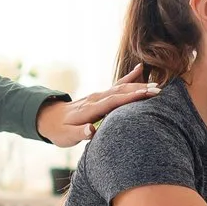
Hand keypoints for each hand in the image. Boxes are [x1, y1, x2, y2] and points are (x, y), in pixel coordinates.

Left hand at [37, 65, 160, 147]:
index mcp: (89, 109)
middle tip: (158, 90)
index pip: (113, 102)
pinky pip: (117, 85)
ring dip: (138, 85)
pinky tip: (141, 69)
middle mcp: (95, 99)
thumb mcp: (66, 136)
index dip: (130, 97)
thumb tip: (91, 130)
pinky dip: (129, 77)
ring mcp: (98, 95)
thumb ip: (79, 133)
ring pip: (121, 87)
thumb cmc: (58, 130)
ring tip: (157, 84)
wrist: (48, 117)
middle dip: (139, 90)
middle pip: (120, 92)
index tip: (146, 94)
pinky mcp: (100, 96)